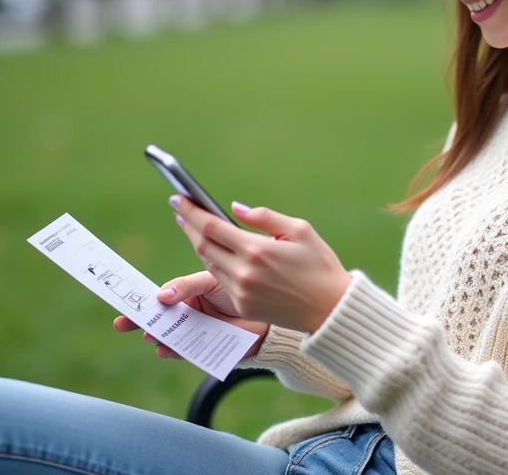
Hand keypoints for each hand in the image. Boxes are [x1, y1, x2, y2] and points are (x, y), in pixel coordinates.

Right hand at [112, 270, 268, 359]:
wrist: (266, 313)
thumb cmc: (238, 290)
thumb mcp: (210, 281)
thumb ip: (187, 286)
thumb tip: (161, 294)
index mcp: (185, 293)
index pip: (158, 296)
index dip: (140, 299)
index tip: (122, 300)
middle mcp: (186, 314)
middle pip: (158, 318)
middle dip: (139, 321)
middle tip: (121, 323)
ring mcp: (194, 331)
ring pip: (169, 335)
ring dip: (157, 337)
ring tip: (150, 336)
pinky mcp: (204, 348)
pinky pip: (185, 352)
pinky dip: (173, 352)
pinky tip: (164, 350)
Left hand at [173, 195, 352, 333]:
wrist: (330, 310)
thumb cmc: (319, 265)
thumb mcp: (300, 230)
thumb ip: (264, 217)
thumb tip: (234, 209)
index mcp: (257, 250)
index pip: (212, 227)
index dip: (191, 212)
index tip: (178, 199)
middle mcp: (244, 272)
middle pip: (203, 245)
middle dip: (188, 225)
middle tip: (181, 210)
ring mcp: (241, 292)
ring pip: (209, 263)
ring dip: (199, 244)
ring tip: (195, 228)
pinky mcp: (242, 307)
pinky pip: (221, 280)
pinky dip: (215, 263)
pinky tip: (215, 252)